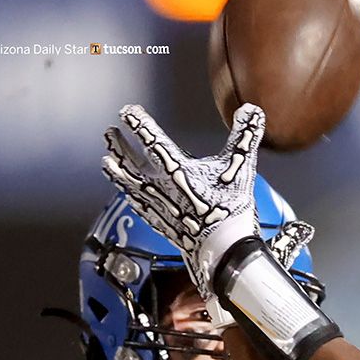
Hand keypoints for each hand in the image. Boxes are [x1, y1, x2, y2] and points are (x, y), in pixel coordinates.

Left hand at [102, 103, 264, 297]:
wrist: (221, 249)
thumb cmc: (230, 209)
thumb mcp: (241, 168)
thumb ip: (244, 137)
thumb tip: (251, 110)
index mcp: (176, 168)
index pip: (151, 139)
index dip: (138, 123)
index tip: (127, 112)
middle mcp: (160, 185)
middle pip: (130, 161)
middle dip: (119, 145)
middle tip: (110, 132)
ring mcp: (156, 205)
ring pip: (127, 183)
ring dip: (116, 168)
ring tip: (107, 160)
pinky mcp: (158, 221)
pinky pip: (135, 203)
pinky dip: (126, 194)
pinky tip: (124, 192)